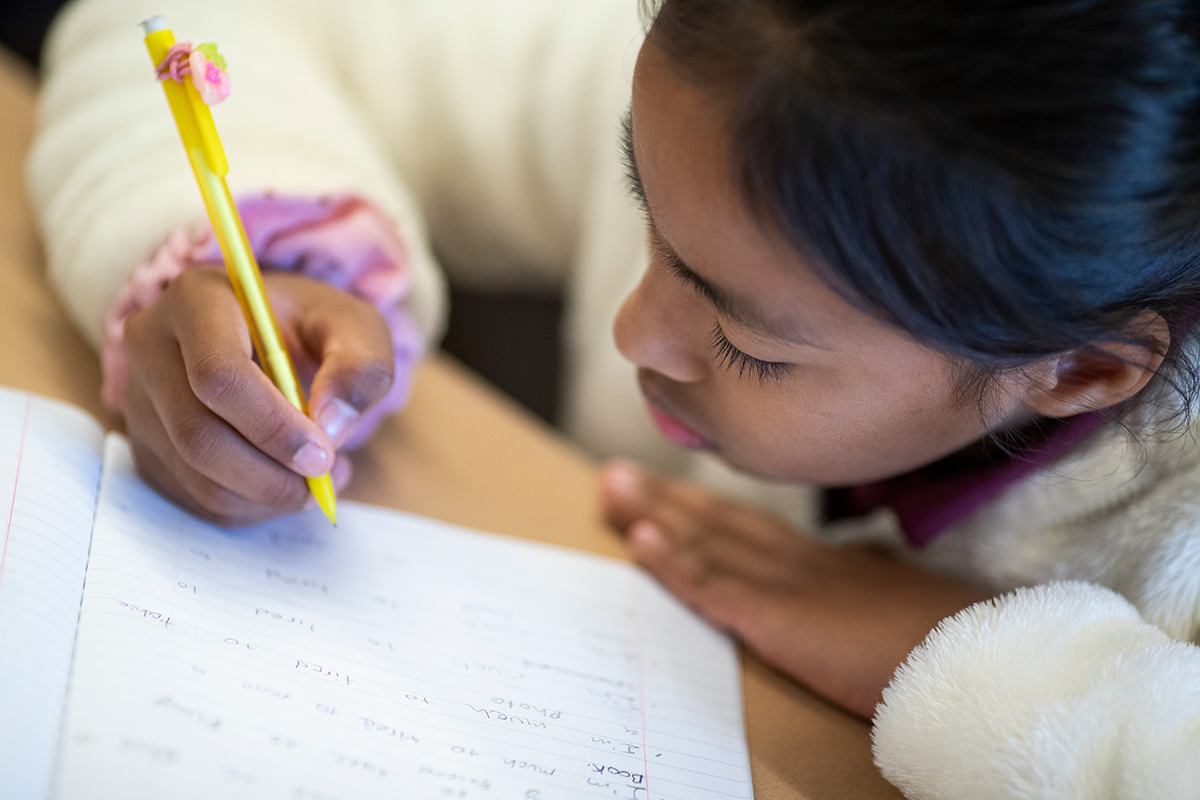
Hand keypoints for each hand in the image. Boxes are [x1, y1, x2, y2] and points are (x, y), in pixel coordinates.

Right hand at [121, 267, 393, 525]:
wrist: (279, 340)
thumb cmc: (315, 328)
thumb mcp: (356, 329)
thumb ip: (360, 367)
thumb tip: (331, 426)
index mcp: (196, 300)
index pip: (217, 376)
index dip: (272, 427)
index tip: (323, 455)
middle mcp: (151, 346)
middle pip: (198, 435)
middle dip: (271, 474)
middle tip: (326, 479)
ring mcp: (139, 400)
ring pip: (196, 475)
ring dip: (267, 495)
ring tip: (319, 481)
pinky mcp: (147, 444)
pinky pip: (195, 496)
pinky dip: (251, 506)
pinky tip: (287, 483)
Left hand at [600, 460, 993, 717]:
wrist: (973, 655)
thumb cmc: (948, 635)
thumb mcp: (900, 596)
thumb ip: (873, 575)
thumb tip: (867, 556)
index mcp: (826, 562)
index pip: (750, 528)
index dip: (704, 508)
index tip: (666, 490)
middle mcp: (797, 561)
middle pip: (717, 522)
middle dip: (663, 498)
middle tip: (614, 472)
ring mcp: (784, 584)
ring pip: (704, 542)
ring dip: (653, 514)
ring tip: (610, 486)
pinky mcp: (775, 616)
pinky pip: (710, 586)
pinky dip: (671, 562)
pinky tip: (638, 538)